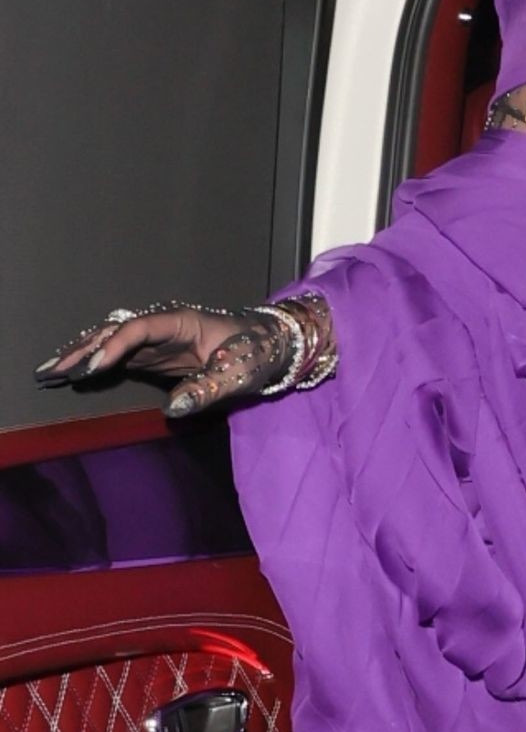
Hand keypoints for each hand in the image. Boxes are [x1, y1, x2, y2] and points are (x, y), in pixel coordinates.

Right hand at [31, 295, 333, 416]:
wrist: (271, 344)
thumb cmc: (257, 352)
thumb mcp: (238, 372)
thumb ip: (207, 388)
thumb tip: (172, 409)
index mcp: (183, 321)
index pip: (140, 329)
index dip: (114, 347)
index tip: (91, 367)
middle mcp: (164, 325)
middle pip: (116, 332)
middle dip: (84, 350)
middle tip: (52, 371)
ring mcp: (158, 340)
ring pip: (112, 342)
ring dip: (82, 355)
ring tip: (49, 372)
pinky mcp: (156, 355)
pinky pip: (119, 356)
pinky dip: (95, 363)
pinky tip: (73, 374)